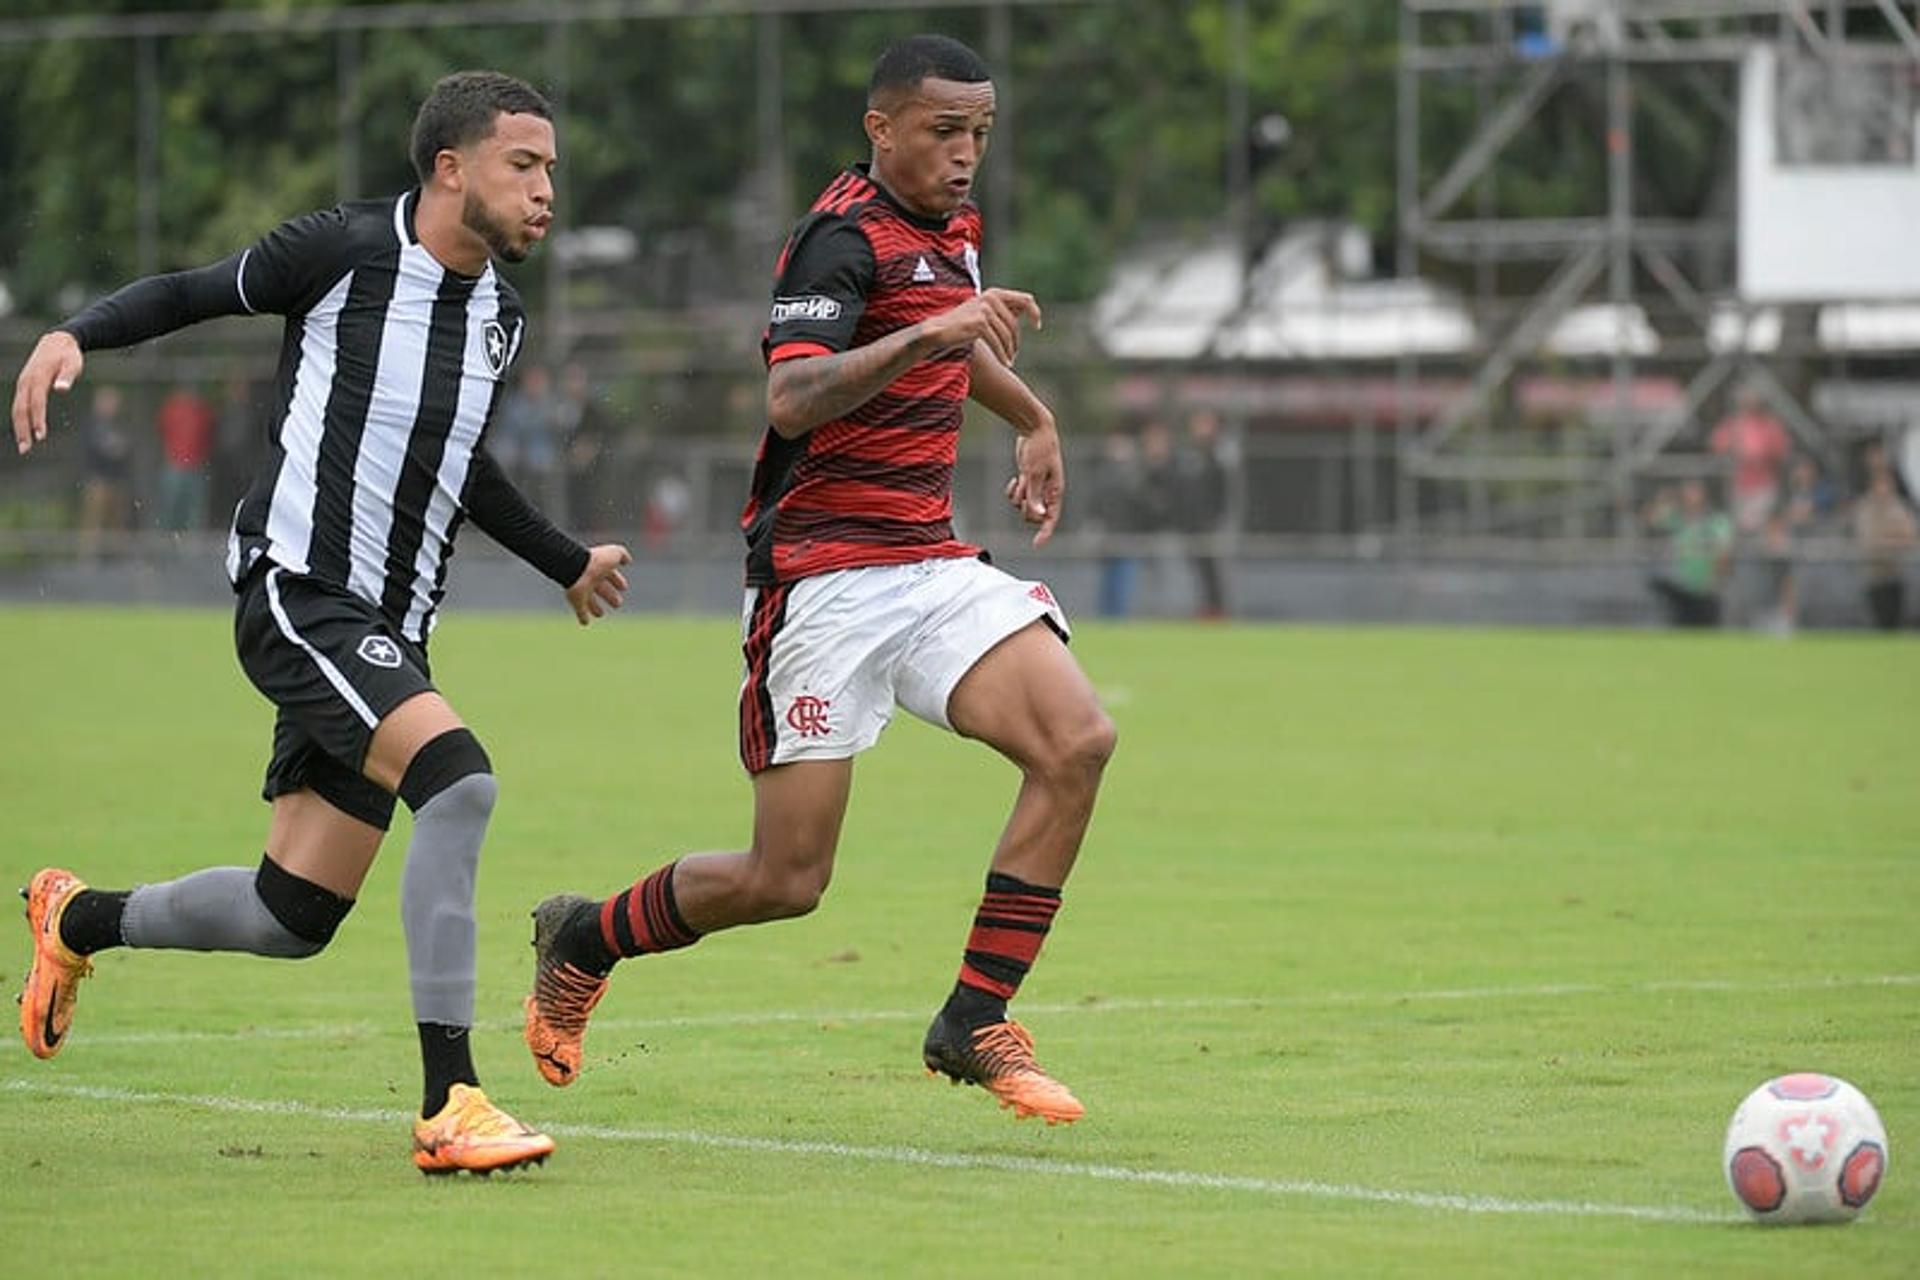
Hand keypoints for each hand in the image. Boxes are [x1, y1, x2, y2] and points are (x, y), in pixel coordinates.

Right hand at [11, 331, 83, 456]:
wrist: (58, 341)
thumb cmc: (69, 355)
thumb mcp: (73, 364)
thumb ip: (67, 376)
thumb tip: (61, 389)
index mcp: (37, 377)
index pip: (36, 402)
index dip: (37, 419)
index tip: (41, 436)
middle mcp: (26, 381)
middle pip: (20, 408)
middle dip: (22, 429)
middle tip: (26, 449)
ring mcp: (23, 383)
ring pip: (17, 408)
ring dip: (19, 427)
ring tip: (24, 447)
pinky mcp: (24, 385)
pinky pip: (19, 405)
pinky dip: (20, 419)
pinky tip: (24, 432)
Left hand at [566, 543, 631, 625]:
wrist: (576, 566)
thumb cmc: (596, 560)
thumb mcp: (614, 553)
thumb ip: (622, 554)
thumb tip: (628, 561)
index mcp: (600, 568)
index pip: (611, 575)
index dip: (617, 581)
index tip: (623, 587)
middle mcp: (592, 579)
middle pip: (602, 589)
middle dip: (610, 596)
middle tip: (617, 604)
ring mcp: (583, 590)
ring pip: (590, 601)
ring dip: (595, 607)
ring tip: (600, 614)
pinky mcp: (576, 600)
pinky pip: (580, 610)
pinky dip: (583, 616)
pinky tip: (585, 622)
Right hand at [922, 287, 1040, 367]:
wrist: (939, 331)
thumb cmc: (963, 324)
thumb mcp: (984, 312)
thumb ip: (1003, 309)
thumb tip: (1027, 309)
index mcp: (995, 293)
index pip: (1025, 299)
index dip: (1035, 313)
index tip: (1037, 326)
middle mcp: (991, 297)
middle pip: (1014, 323)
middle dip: (1016, 341)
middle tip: (1015, 354)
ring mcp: (985, 309)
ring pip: (1007, 335)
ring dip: (1010, 350)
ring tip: (1010, 361)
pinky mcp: (979, 323)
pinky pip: (998, 342)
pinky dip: (1003, 354)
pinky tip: (1006, 363)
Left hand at [1003, 420, 1064, 547]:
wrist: (1034, 429)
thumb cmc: (1039, 449)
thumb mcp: (1034, 473)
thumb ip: (1034, 495)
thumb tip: (1038, 514)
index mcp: (1055, 491)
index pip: (1052, 517)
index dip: (1045, 532)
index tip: (1037, 545)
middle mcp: (1047, 492)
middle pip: (1034, 515)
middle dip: (1026, 507)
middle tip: (1025, 491)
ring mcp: (1037, 488)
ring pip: (1023, 506)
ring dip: (1019, 497)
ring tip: (1021, 480)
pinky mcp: (1027, 481)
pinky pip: (1017, 496)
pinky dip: (1014, 491)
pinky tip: (1016, 479)